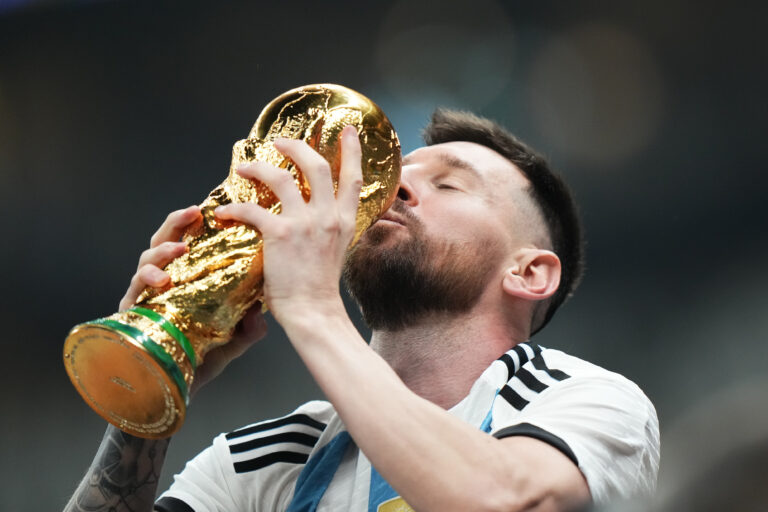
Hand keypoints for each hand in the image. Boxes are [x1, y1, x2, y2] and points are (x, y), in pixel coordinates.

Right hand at [119, 205, 267, 394]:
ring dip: (162, 250)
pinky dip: (145, 279)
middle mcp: (167, 283)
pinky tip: (160, 280)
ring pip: (147, 259)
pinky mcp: (131, 312)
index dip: (199, 226)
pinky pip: (133, 289)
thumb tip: (261, 315)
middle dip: (177, 223)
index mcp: (190, 282)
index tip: (213, 209)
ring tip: (179, 250)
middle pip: (166, 242)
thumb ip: (249, 329)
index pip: (193, 246)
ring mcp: (147, 296)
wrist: (175, 394)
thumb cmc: (200, 363)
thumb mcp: (233, 344)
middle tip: (193, 213)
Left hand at [214, 126, 362, 325]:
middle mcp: (328, 217)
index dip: (351, 150)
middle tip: (280, 142)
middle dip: (296, 147)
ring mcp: (306, 223)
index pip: (354, 178)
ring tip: (244, 168)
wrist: (313, 311)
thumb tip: (317, 215)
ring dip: (259, 167)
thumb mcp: (337, 251)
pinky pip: (252, 209)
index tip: (349, 130)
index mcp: (344, 221)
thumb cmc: (319, 287)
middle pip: (316, 166)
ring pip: (282, 177)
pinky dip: (234, 208)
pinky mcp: (281, 234)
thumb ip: (330, 228)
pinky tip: (224, 212)